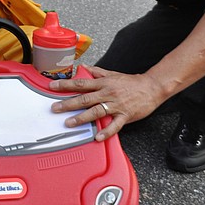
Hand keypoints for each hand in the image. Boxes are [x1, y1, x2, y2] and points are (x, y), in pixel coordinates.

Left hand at [47, 65, 165, 140]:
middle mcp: (107, 93)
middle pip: (85, 98)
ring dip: (82, 118)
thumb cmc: (131, 82)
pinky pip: (114, 125)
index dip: (65, 85)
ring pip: (96, 111)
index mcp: (103, 83)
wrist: (151, 87)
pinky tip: (97, 137)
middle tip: (55, 108)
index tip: (52, 87)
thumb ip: (96, 72)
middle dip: (68, 103)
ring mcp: (116, 105)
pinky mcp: (125, 115)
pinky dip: (106, 131)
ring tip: (69, 123)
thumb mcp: (112, 74)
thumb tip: (83, 67)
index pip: (80, 83)